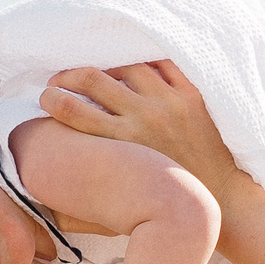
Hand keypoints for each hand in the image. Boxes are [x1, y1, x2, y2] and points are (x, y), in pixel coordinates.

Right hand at [40, 62, 243, 203]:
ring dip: (107, 67)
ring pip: (128, 66)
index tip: (44, 98)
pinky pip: (164, 64)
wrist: (220, 199)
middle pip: (94, 79)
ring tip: (99, 73)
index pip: (72, 110)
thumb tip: (50, 193)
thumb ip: (90, 182)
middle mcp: (143, 117)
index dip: (52, 99)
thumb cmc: (164, 203)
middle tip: (59, 80)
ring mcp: (169, 103)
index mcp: (122, 143)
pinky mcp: (192, 96)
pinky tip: (133, 65)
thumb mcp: (123, 194)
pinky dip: (146, 61)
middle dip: (68, 76)